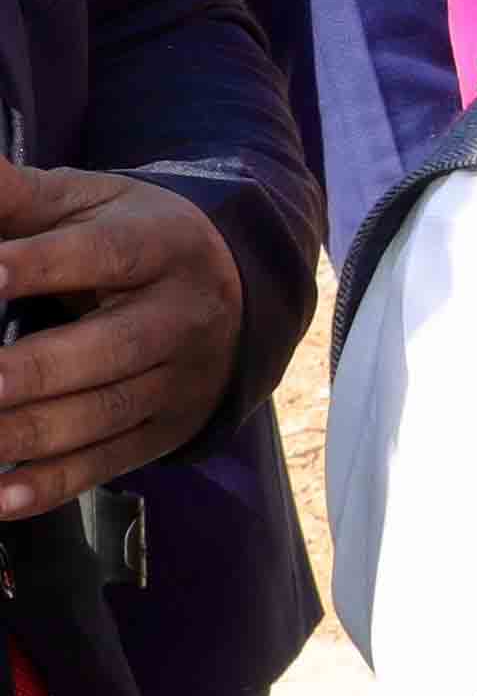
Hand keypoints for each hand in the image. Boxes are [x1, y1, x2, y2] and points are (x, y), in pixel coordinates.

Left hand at [0, 164, 245, 519]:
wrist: (234, 293)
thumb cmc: (134, 239)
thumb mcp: (92, 204)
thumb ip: (21, 197)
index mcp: (166, 246)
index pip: (106, 256)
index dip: (42, 267)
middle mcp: (186, 316)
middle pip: (113, 348)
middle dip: (37, 371)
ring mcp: (181, 381)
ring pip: (105, 414)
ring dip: (29, 434)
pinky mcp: (167, 430)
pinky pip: (108, 462)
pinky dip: (53, 485)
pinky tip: (1, 498)